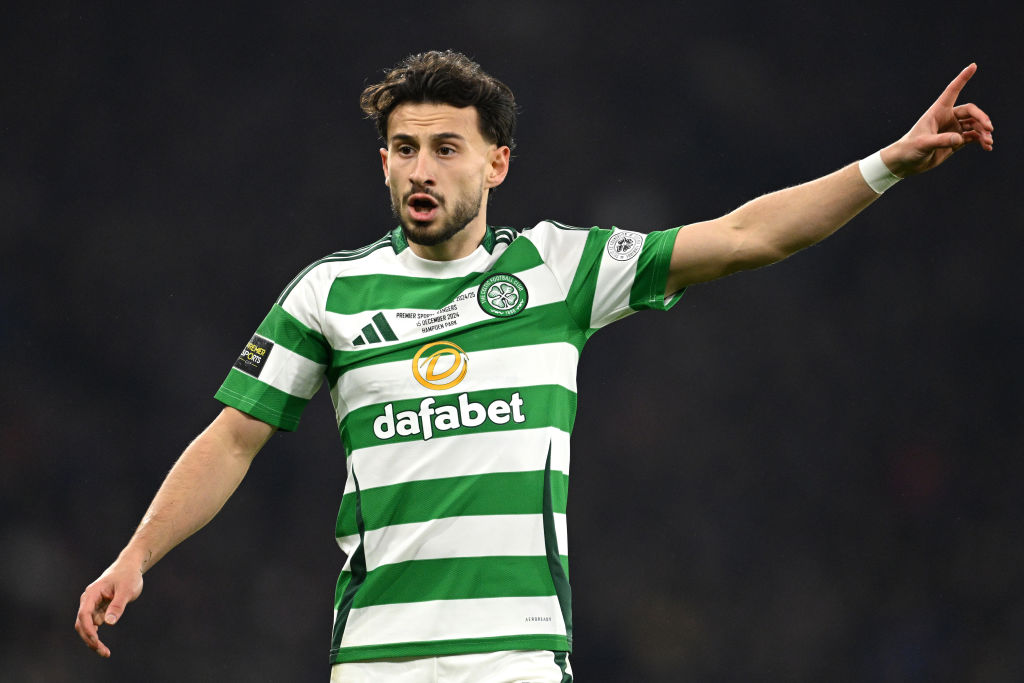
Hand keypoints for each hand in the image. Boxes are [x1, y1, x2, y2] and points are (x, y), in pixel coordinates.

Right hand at [75, 559, 143, 657]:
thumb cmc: (128, 576)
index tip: (97, 641)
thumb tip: (109, 622)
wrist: (129, 567)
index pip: (84, 614)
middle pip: (82, 623)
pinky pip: (93, 624)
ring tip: (105, 652)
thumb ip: (118, 605)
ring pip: (86, 626)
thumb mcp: (127, 590)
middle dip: (90, 639)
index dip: (88, 629)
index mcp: (92, 594)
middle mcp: (88, 600)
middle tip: (103, 652)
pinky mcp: (97, 609)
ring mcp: (92, 605)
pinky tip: (101, 645)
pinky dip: (96, 634)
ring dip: (92, 639)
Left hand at [882, 63, 993, 177]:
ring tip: (989, 142)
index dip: (962, 78)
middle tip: (989, 128)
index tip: (973, 66)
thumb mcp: (923, 144)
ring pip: (974, 125)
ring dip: (983, 132)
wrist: (905, 163)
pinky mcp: (955, 141)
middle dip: (981, 118)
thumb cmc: (909, 149)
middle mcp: (947, 118)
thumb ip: (940, 141)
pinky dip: (981, 140)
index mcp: (938, 111)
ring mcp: (952, 129)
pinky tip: (987, 146)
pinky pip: (973, 137)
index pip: (952, 91)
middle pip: (971, 111)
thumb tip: (959, 139)